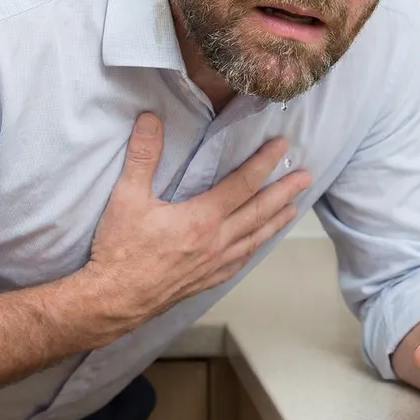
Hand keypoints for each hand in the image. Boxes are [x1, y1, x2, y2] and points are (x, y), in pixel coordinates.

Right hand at [79, 112, 311, 343]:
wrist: (112, 301)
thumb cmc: (120, 249)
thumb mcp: (127, 197)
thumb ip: (143, 156)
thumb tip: (150, 118)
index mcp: (202, 218)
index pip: (242, 184)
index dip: (264, 163)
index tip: (283, 147)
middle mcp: (216, 241)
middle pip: (260, 211)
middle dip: (285, 192)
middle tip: (307, 177)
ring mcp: (214, 264)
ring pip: (255, 238)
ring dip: (277, 220)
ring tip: (295, 208)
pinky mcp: (206, 280)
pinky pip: (240, 260)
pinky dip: (255, 247)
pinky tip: (258, 244)